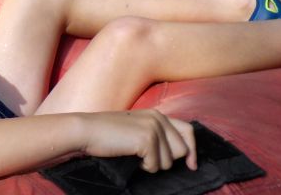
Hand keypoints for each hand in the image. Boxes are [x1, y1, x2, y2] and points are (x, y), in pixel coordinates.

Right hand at [81, 110, 195, 172]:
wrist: (87, 130)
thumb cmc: (109, 133)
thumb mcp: (136, 127)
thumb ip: (156, 133)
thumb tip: (179, 153)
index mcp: (158, 114)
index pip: (188, 131)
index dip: (193, 150)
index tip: (192, 165)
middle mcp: (159, 118)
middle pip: (182, 150)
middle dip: (166, 160)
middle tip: (147, 159)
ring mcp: (154, 128)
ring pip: (169, 161)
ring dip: (153, 164)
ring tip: (135, 154)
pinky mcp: (147, 140)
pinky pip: (155, 166)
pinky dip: (143, 167)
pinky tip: (130, 156)